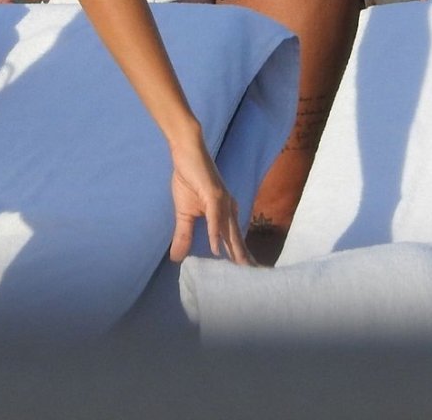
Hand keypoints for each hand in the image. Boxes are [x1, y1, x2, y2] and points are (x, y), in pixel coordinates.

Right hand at [169, 139, 251, 264]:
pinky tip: (215, 248)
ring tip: (242, 270)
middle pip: (236, 239)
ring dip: (235, 251)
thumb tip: (176, 258)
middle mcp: (228, 209)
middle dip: (245, 259)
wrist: (186, 153)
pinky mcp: (213, 193)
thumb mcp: (184, 213)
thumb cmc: (188, 179)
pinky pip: (214, 218)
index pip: (232, 240)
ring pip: (229, 231)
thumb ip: (183, 235)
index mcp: (223, 214)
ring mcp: (222, 201)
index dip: (240, 257)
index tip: (250, 276)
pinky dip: (214, 233)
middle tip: (255, 278)